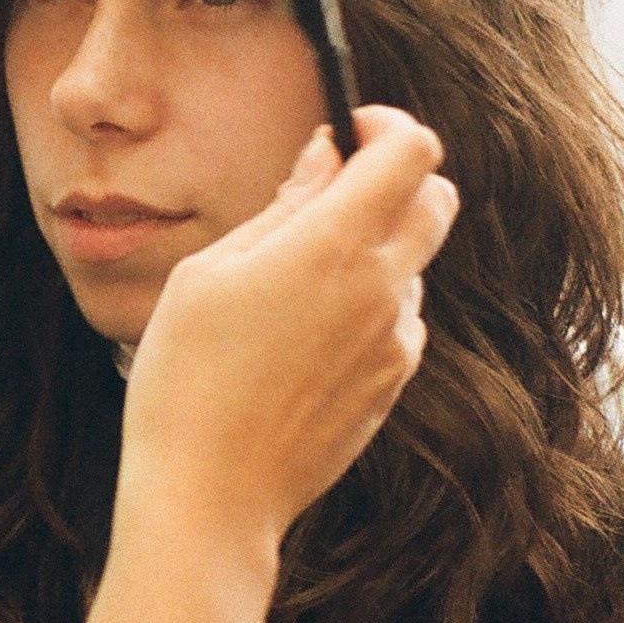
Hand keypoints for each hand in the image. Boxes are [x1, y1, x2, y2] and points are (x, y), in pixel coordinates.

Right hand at [117, 106, 458, 571]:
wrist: (209, 495)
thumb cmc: (186, 379)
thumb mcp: (209, 273)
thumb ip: (282, 207)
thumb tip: (326, 155)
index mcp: (332, 247)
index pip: (412, 151)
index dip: (385, 127)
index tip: (349, 133)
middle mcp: (381, 288)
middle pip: (437, 198)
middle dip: (395, 180)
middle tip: (331, 196)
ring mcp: (395, 339)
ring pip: (413, 262)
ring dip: (373, 250)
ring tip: (290, 289)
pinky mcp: (393, 381)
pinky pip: (398, 318)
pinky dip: (367, 306)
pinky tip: (301, 341)